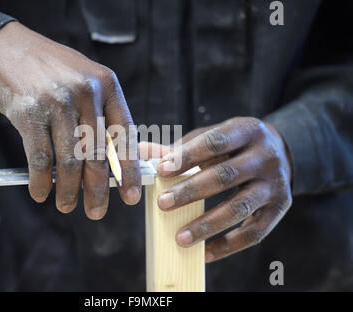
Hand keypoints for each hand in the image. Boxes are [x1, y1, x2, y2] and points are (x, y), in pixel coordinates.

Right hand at [0, 22, 140, 218]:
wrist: (6, 47)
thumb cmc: (50, 70)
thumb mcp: (84, 82)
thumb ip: (99, 116)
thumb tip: (111, 163)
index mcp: (107, 85)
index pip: (125, 135)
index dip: (130, 170)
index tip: (130, 196)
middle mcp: (86, 92)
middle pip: (98, 154)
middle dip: (97, 190)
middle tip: (96, 212)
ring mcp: (57, 101)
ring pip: (69, 161)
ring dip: (68, 190)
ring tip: (65, 205)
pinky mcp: (29, 112)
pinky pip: (39, 157)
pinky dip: (40, 181)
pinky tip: (40, 192)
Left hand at [139, 117, 292, 261]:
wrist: (282, 151)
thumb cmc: (235, 145)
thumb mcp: (214, 136)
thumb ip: (180, 147)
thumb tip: (140, 153)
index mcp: (247, 130)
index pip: (215, 142)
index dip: (187, 157)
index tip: (161, 170)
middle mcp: (266, 156)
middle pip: (225, 176)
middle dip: (191, 191)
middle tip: (162, 204)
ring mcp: (276, 184)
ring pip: (240, 207)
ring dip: (207, 225)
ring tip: (180, 238)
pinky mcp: (279, 208)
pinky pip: (254, 233)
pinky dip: (228, 245)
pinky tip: (204, 252)